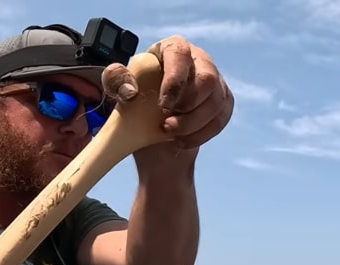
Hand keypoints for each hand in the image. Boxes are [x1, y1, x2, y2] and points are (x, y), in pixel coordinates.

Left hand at [101, 35, 233, 149]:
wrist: (152, 134)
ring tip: (171, 133)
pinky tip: (183, 140)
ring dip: (193, 124)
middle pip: (207, 78)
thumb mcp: (118, 92)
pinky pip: (220, 119)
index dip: (175, 80)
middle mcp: (198, 60)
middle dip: (188, 107)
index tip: (164, 105)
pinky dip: (201, 134)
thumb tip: (130, 90)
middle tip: (167, 124)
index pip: (179, 54)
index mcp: (170, 49)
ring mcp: (215, 82)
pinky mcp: (223, 102)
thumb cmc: (135, 103)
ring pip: (216, 102)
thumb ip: (116, 82)